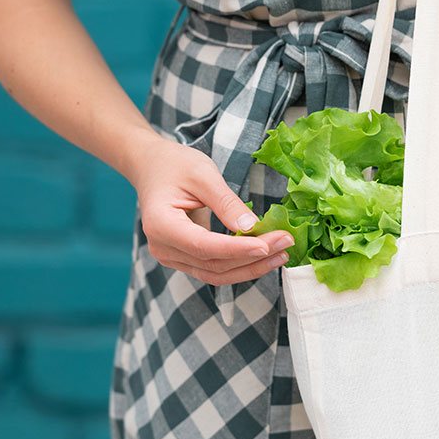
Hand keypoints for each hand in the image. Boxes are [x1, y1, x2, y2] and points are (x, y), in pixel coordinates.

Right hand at [130, 137, 293, 285]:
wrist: (152, 168)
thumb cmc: (174, 165)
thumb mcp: (203, 174)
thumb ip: (227, 203)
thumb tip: (253, 228)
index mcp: (161, 225)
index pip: (204, 246)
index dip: (238, 250)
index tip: (268, 245)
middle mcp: (163, 248)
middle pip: (213, 264)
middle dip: (253, 258)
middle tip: (286, 243)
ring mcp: (172, 257)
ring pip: (216, 273)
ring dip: (251, 267)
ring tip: (281, 254)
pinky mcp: (184, 258)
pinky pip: (214, 269)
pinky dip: (240, 265)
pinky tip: (264, 255)